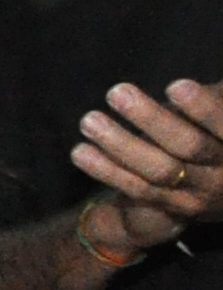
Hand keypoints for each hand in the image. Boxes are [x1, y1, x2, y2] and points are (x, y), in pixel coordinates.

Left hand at [71, 79, 222, 251]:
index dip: (202, 109)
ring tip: (89, 120)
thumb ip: (214, 98)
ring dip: (120, 145)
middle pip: (189, 147)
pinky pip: (137, 189)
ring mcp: (199, 194)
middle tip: (116, 92)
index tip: (175, 85)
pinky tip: (80, 152)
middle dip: (152, 119)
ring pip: (159, 171)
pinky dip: (107, 171)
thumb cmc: (217, 131)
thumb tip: (196, 83)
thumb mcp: (221, 112)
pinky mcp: (172, 207)